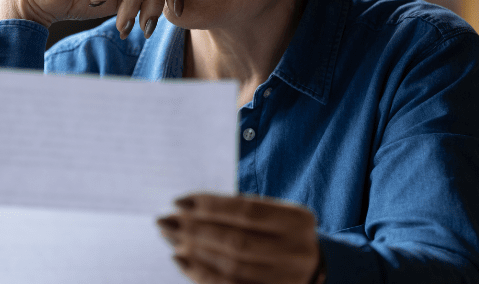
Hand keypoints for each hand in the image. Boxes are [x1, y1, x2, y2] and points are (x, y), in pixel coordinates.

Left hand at [157, 193, 320, 283]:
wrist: (312, 269)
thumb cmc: (281, 233)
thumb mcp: (273, 215)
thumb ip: (238, 211)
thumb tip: (186, 209)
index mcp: (296, 221)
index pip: (246, 211)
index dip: (210, 206)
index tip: (178, 201)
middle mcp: (295, 251)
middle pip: (236, 241)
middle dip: (195, 230)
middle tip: (166, 222)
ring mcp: (285, 278)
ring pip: (231, 266)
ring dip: (195, 252)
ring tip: (171, 240)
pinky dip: (202, 274)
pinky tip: (183, 262)